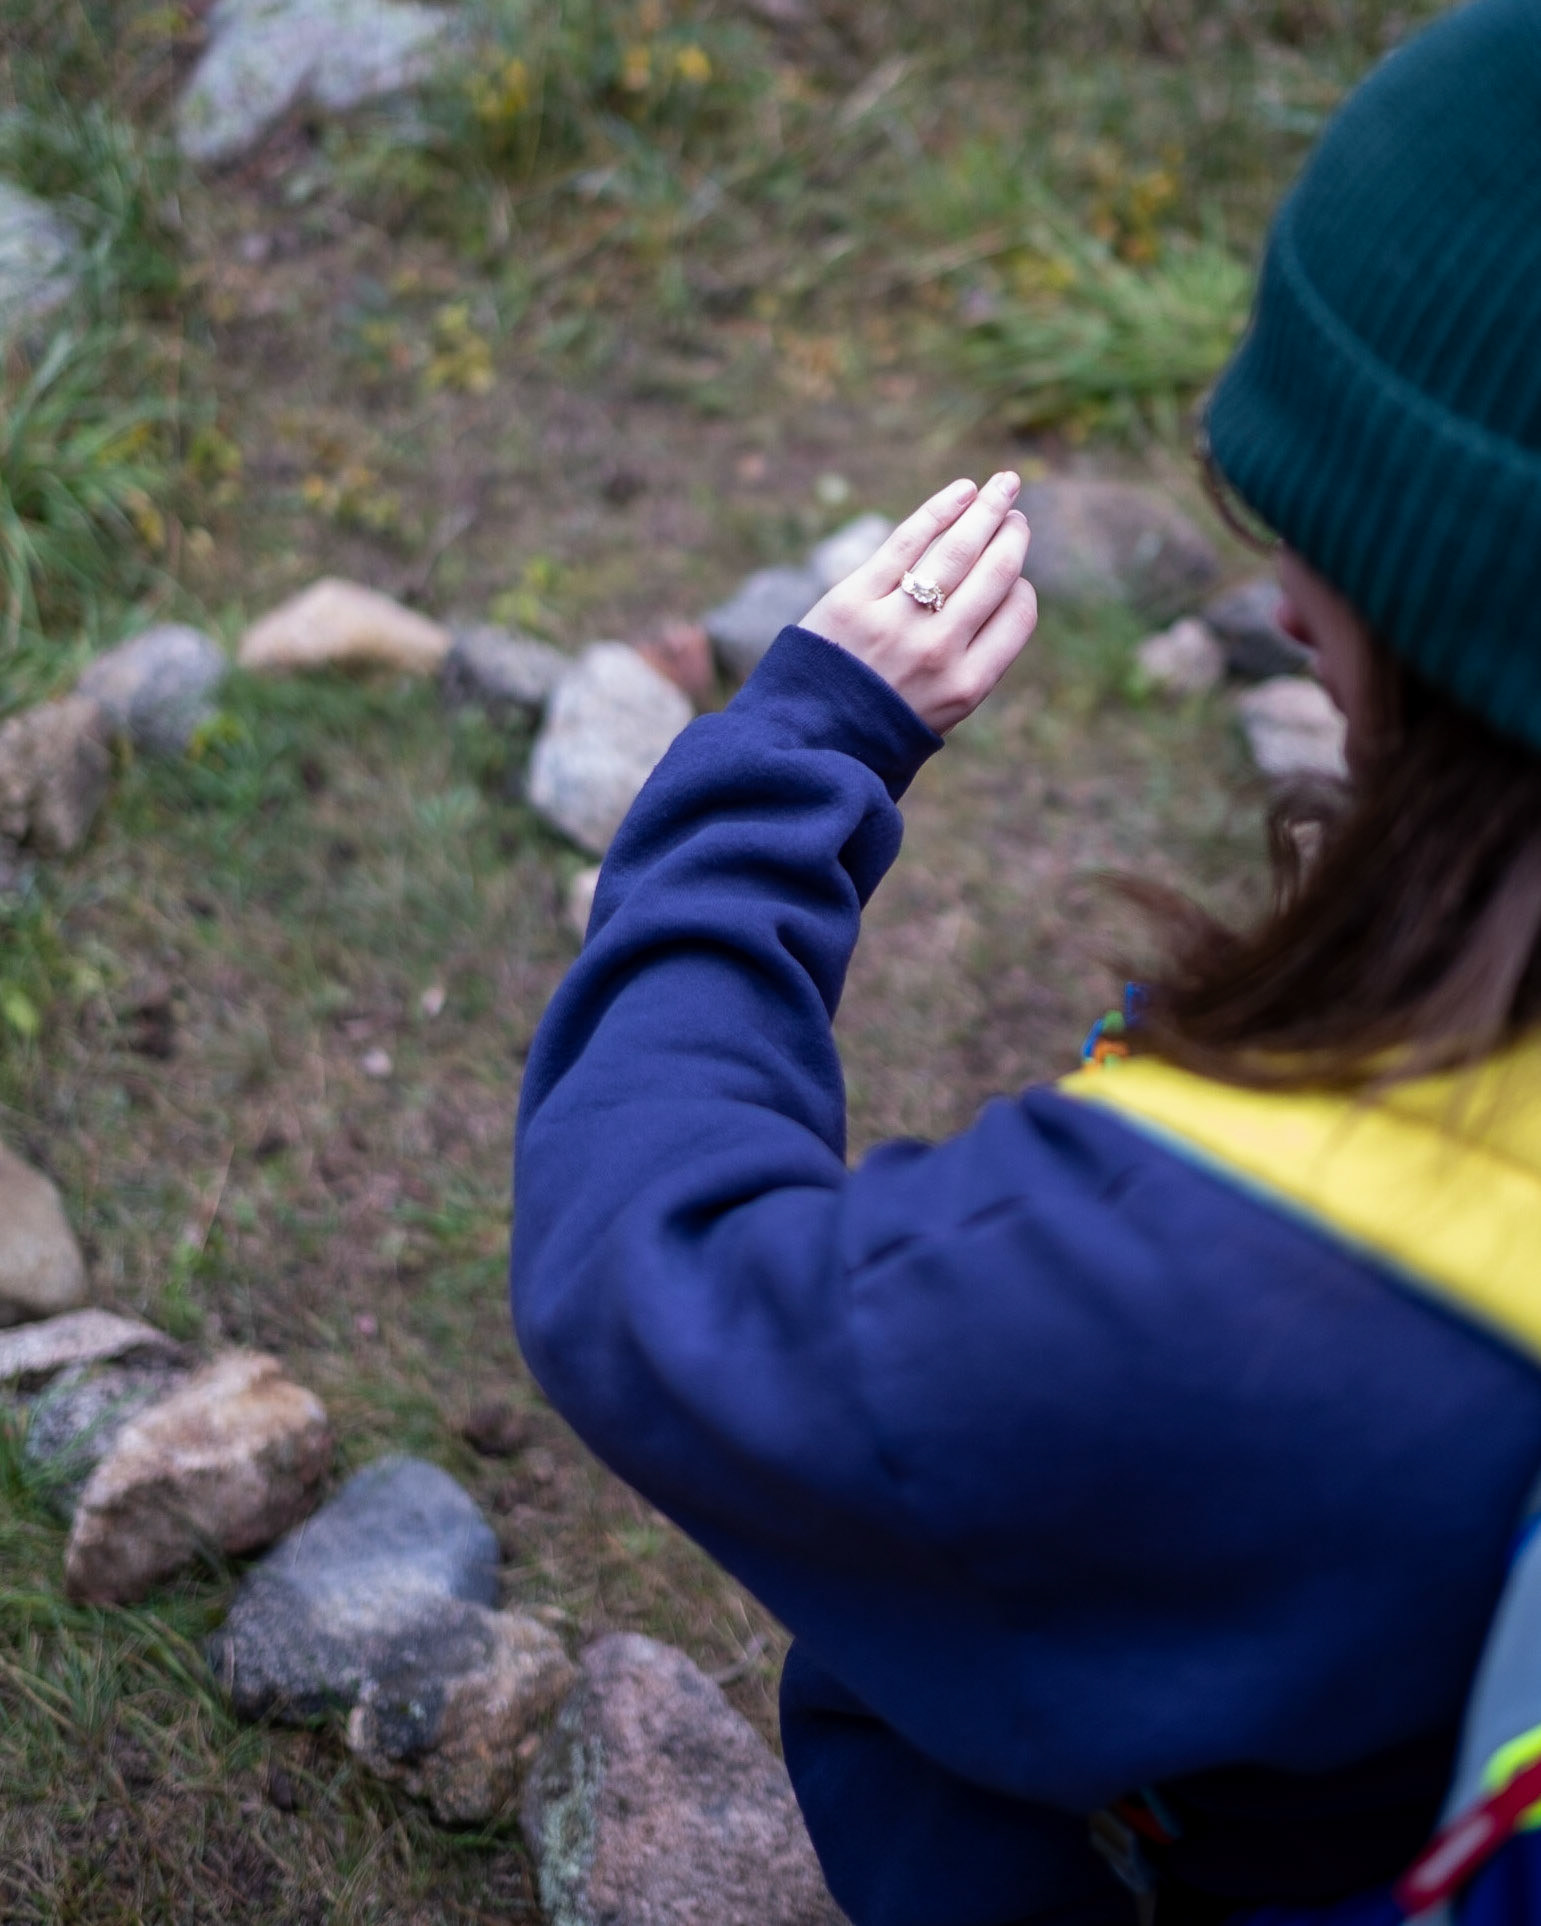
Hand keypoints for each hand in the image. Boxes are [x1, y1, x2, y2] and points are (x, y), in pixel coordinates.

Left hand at [800, 471, 1037, 733]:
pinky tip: (962, 492)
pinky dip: (940, 510)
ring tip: (1003, 487)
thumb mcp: (940, 714)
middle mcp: (938, 651)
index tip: (1015, 575)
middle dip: (1011, 538)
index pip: (1018, 615)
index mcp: (967, 685)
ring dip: (988, 511)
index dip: (1021, 588)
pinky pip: (907, 542)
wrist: (805, 744)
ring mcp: (896, 622)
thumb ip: (971, 661)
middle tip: (1015, 516)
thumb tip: (1005, 592)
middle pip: (994, 575)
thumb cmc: (877, 727)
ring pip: (957, 550)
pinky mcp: (854, 599)